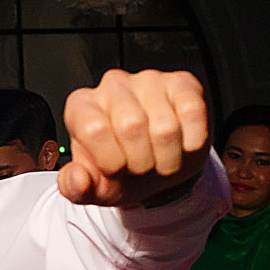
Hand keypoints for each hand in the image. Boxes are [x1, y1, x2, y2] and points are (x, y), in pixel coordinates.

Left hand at [59, 69, 209, 206]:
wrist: (156, 170)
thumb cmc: (121, 171)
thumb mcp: (94, 188)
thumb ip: (76, 189)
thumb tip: (78, 179)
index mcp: (81, 107)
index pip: (95, 130)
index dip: (110, 161)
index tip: (115, 168)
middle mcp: (113, 86)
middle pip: (132, 127)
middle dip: (140, 163)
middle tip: (140, 167)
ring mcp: (149, 80)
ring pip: (165, 128)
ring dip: (167, 159)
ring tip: (159, 158)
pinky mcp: (183, 83)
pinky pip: (193, 114)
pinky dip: (191, 143)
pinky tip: (180, 144)